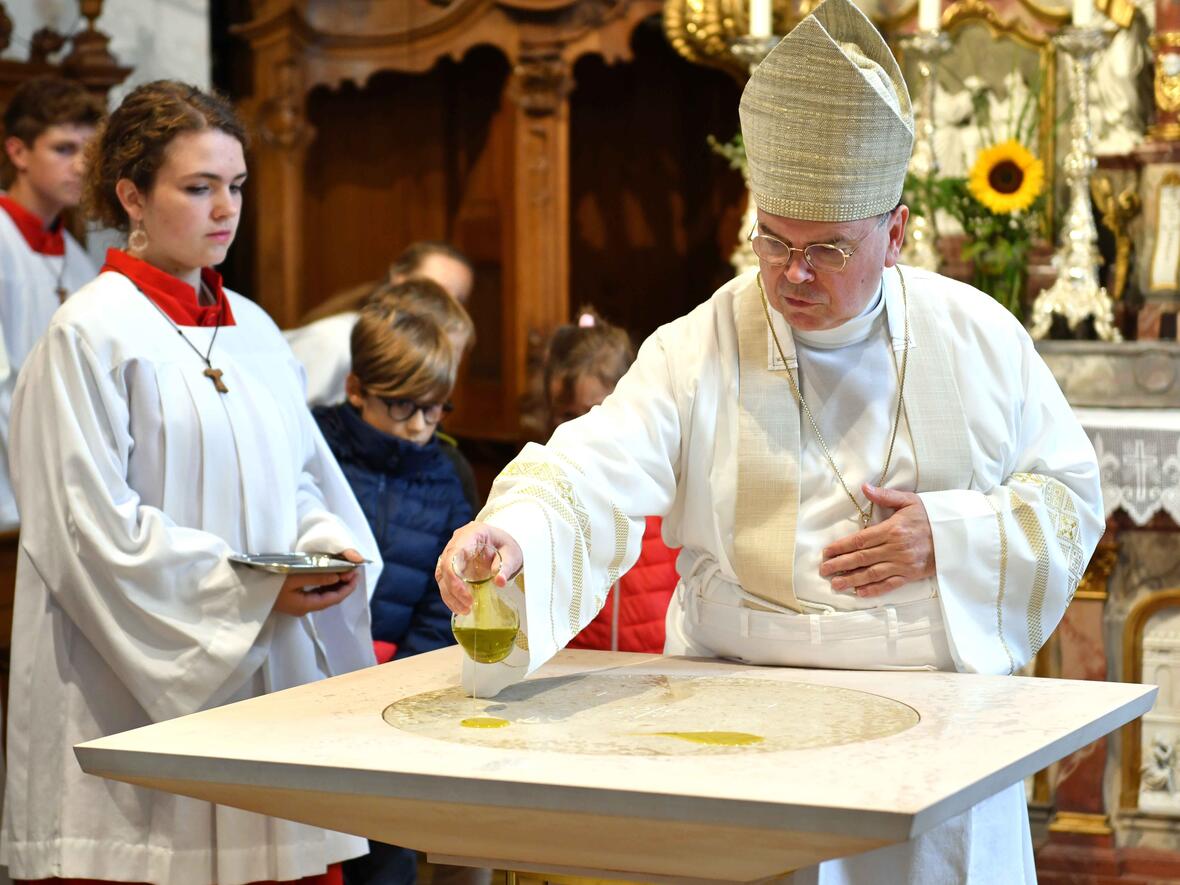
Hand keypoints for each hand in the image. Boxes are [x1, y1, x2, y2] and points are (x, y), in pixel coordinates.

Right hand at [272, 548, 362, 615]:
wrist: (245, 587)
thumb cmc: (268, 582)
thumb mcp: (294, 577)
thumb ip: (317, 577)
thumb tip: (337, 577)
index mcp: (305, 605)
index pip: (333, 599)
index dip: (347, 588)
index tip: (356, 575)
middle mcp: (303, 607)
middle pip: (330, 598)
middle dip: (343, 585)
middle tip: (353, 571)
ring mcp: (298, 604)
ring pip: (323, 595)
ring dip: (335, 584)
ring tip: (345, 571)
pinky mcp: (293, 598)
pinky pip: (315, 592)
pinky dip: (324, 583)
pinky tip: (329, 574)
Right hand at [436, 522, 522, 614]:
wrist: (502, 544)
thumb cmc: (506, 545)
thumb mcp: (512, 554)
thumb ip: (506, 566)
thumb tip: (499, 581)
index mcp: (470, 533)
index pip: (453, 554)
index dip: (454, 576)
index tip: (466, 595)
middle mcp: (456, 542)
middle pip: (444, 567)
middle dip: (453, 590)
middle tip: (468, 606)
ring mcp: (451, 554)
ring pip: (441, 576)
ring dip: (450, 596)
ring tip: (465, 610)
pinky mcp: (451, 566)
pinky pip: (445, 581)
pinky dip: (451, 596)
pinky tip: (460, 607)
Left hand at [818, 485, 935, 597]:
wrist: (956, 534)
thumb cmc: (929, 516)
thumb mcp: (909, 500)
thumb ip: (885, 495)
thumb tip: (864, 487)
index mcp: (892, 529)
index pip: (860, 540)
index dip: (841, 547)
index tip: (827, 552)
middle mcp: (895, 548)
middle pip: (862, 558)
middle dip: (840, 564)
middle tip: (824, 570)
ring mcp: (903, 564)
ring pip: (872, 574)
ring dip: (852, 579)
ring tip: (836, 583)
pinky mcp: (910, 575)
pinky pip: (889, 585)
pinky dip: (874, 590)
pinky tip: (859, 592)